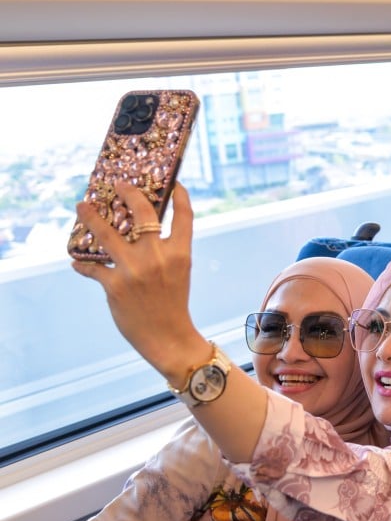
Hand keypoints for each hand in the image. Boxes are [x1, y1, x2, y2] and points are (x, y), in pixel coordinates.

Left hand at [71, 182, 209, 384]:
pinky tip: (77, 263)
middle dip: (128, 193)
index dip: (180, 196)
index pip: (183, 216)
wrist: (168, 337)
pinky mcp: (115, 285)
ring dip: (90, 217)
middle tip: (118, 185)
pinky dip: (83, 265)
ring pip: (106, 233)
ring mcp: (135, 270)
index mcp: (180, 254)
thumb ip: (167, 252)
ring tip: (81, 207)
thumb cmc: (173, 305)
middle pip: (142, 212)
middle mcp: (158, 257)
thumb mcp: (179, 273)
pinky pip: (93, 267)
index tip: (175, 183)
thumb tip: (143, 233)